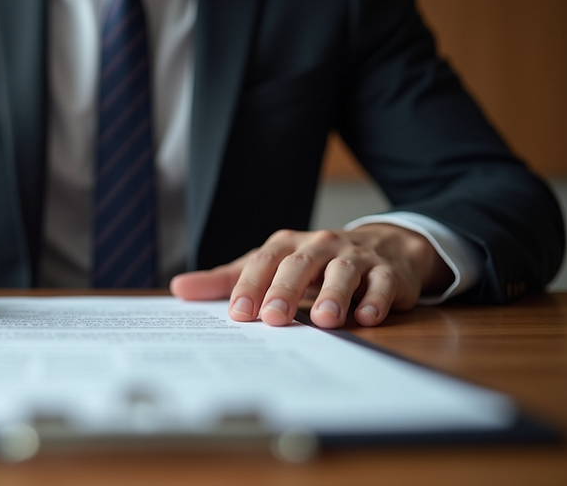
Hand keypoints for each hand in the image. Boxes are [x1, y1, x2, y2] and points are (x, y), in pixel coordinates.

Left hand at [169, 225, 452, 327]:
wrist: (382, 247)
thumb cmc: (314, 264)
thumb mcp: (270, 267)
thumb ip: (227, 280)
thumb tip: (178, 288)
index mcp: (288, 246)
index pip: (264, 262)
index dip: (250, 285)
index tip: (238, 313)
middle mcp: (320, 246)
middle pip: (299, 265)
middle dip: (285, 291)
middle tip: (272, 318)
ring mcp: (355, 258)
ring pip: (343, 272)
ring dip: (333, 295)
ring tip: (324, 320)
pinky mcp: (388, 273)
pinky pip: (382, 284)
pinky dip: (375, 300)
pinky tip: (366, 318)